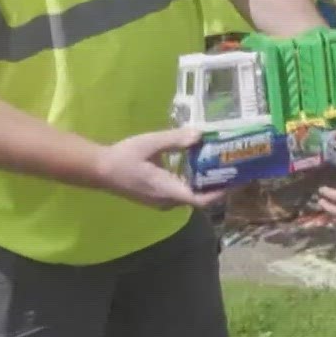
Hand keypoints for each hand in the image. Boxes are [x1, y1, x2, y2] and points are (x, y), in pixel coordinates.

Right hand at [93, 127, 219, 210]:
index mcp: (168, 190)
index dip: (220, 192)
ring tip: (216, 164)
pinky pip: (180, 194)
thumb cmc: (124, 157)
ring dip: (203, 183)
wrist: (100, 170)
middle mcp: (168, 201)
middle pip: (198, 198)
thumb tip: (200, 134)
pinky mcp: (157, 198)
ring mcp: (162, 202)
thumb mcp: (151, 143)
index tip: (235, 180)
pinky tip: (195, 166)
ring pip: (190, 196)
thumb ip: (176, 139)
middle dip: (215, 185)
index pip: (201, 200)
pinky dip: (191, 183)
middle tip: (229, 166)